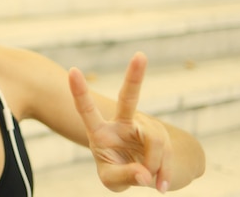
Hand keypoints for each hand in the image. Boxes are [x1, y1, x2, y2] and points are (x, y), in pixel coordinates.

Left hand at [68, 52, 171, 192]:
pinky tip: (161, 185)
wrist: (146, 176)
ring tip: (153, 183)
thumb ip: (125, 176)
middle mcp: (122, 122)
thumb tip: (144, 174)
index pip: (87, 110)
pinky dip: (165, 172)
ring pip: (155, 140)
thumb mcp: (113, 181)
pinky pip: (167, 152)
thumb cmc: (120, 173)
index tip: (73, 71)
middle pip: (129, 97)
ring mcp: (144, 126)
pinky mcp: (162, 134)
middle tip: (140, 55)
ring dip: (155, 165)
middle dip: (135, 76)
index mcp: (100, 131)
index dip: (79, 92)